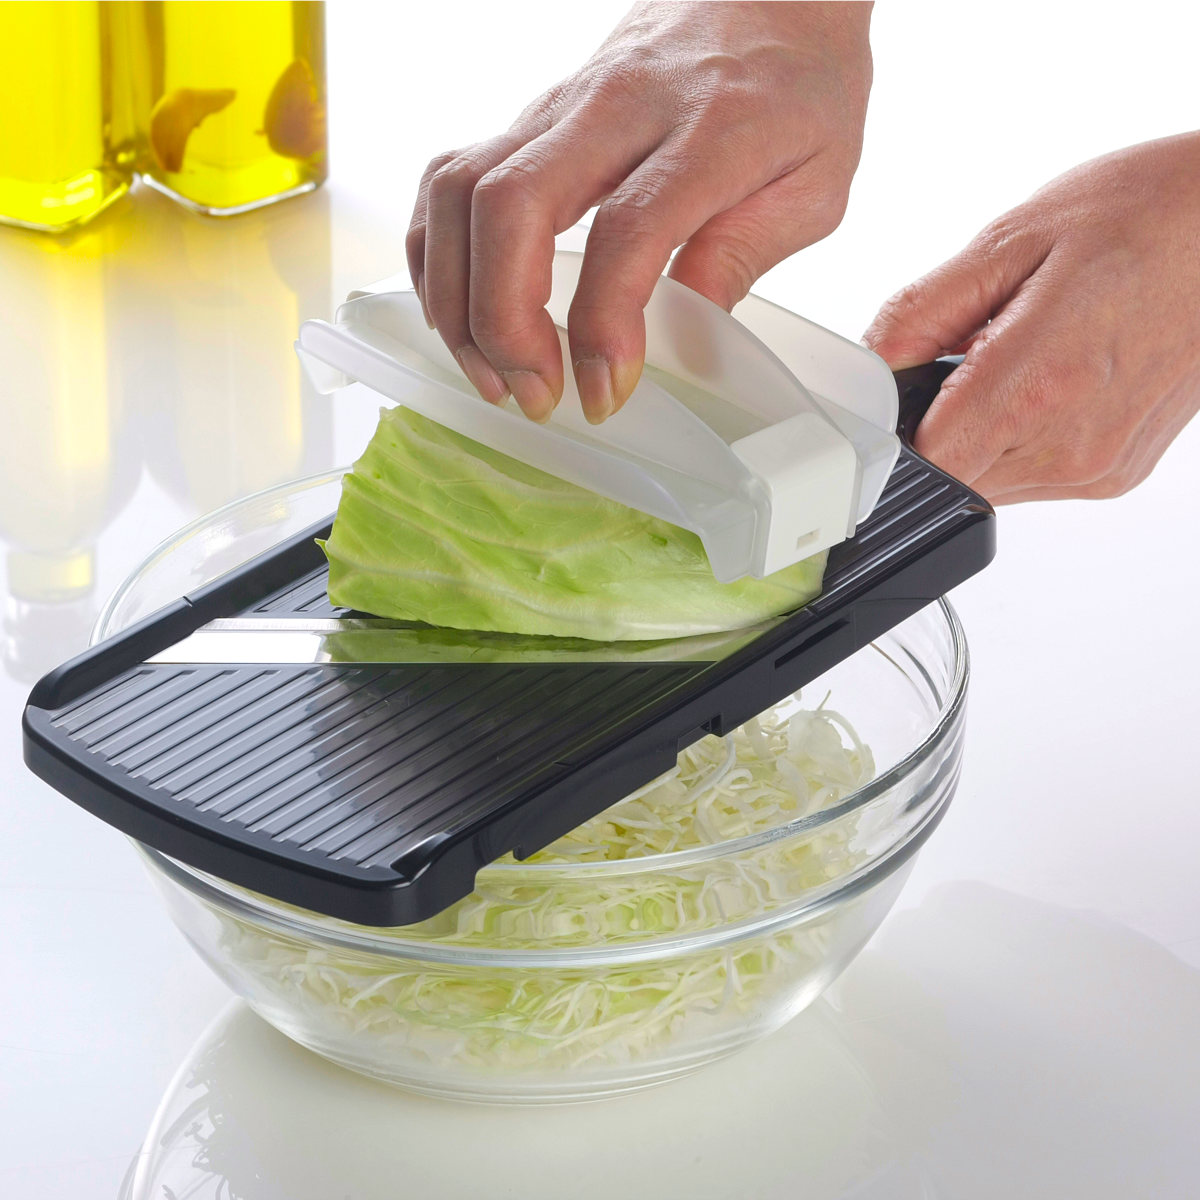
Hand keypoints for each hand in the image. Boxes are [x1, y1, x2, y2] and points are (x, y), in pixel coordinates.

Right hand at [406, 1, 872, 421]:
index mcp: (708, 127)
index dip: (602, 323)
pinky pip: (449, 178)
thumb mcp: (816, 182)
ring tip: (493, 371)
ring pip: (462, 190)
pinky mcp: (529, 118)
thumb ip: (745, 255)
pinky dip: (437, 253)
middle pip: (513, 206)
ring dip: (457, 298)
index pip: (628, 228)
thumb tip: (686, 343)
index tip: (605, 392)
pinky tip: (462, 311)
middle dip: (504, 321)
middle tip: (535, 394)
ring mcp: (559, 107)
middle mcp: (615, 107)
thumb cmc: (798, 85)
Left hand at [863, 133, 1199, 502]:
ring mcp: (1099, 467)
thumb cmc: (1146, 214)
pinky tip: (1058, 376)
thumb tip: (868, 364)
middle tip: (980, 350)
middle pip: (955, 474)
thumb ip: (921, 314)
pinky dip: (1026, 436)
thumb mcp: (1010, 241)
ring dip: (984, 431)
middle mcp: (1072, 445)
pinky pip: (1036, 476)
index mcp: (1038, 386)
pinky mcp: (1117, 474)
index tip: (905, 392)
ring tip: (1029, 355)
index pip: (925, 461)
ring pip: (991, 481)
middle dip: (944, 421)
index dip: (901, 429)